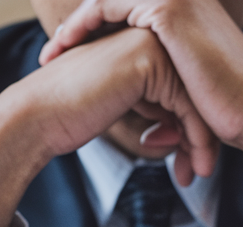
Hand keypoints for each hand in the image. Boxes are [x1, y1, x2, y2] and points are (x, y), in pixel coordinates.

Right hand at [0, 28, 218, 226]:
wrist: (40, 115)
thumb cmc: (74, 117)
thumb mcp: (126, 110)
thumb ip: (157, 111)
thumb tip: (184, 134)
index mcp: (145, 42)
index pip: (186, 87)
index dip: (194, 129)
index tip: (194, 165)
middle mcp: (151, 35)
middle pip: (195, 91)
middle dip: (201, 137)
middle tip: (201, 174)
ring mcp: (150, 43)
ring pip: (195, 98)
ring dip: (201, 143)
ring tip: (198, 175)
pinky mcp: (147, 60)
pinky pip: (186, 103)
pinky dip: (195, 138)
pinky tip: (191, 165)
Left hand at [41, 0, 242, 211]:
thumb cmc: (230, 116)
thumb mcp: (189, 101)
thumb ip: (167, 100)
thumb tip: (151, 134)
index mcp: (186, 15)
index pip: (128, 12)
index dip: (94, 32)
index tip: (65, 59)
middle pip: (113, 2)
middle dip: (78, 30)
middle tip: (49, 56)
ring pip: (106, 1)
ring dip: (74, 28)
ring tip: (50, 56)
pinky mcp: (168, 9)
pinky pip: (107, 5)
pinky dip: (82, 24)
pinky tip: (63, 45)